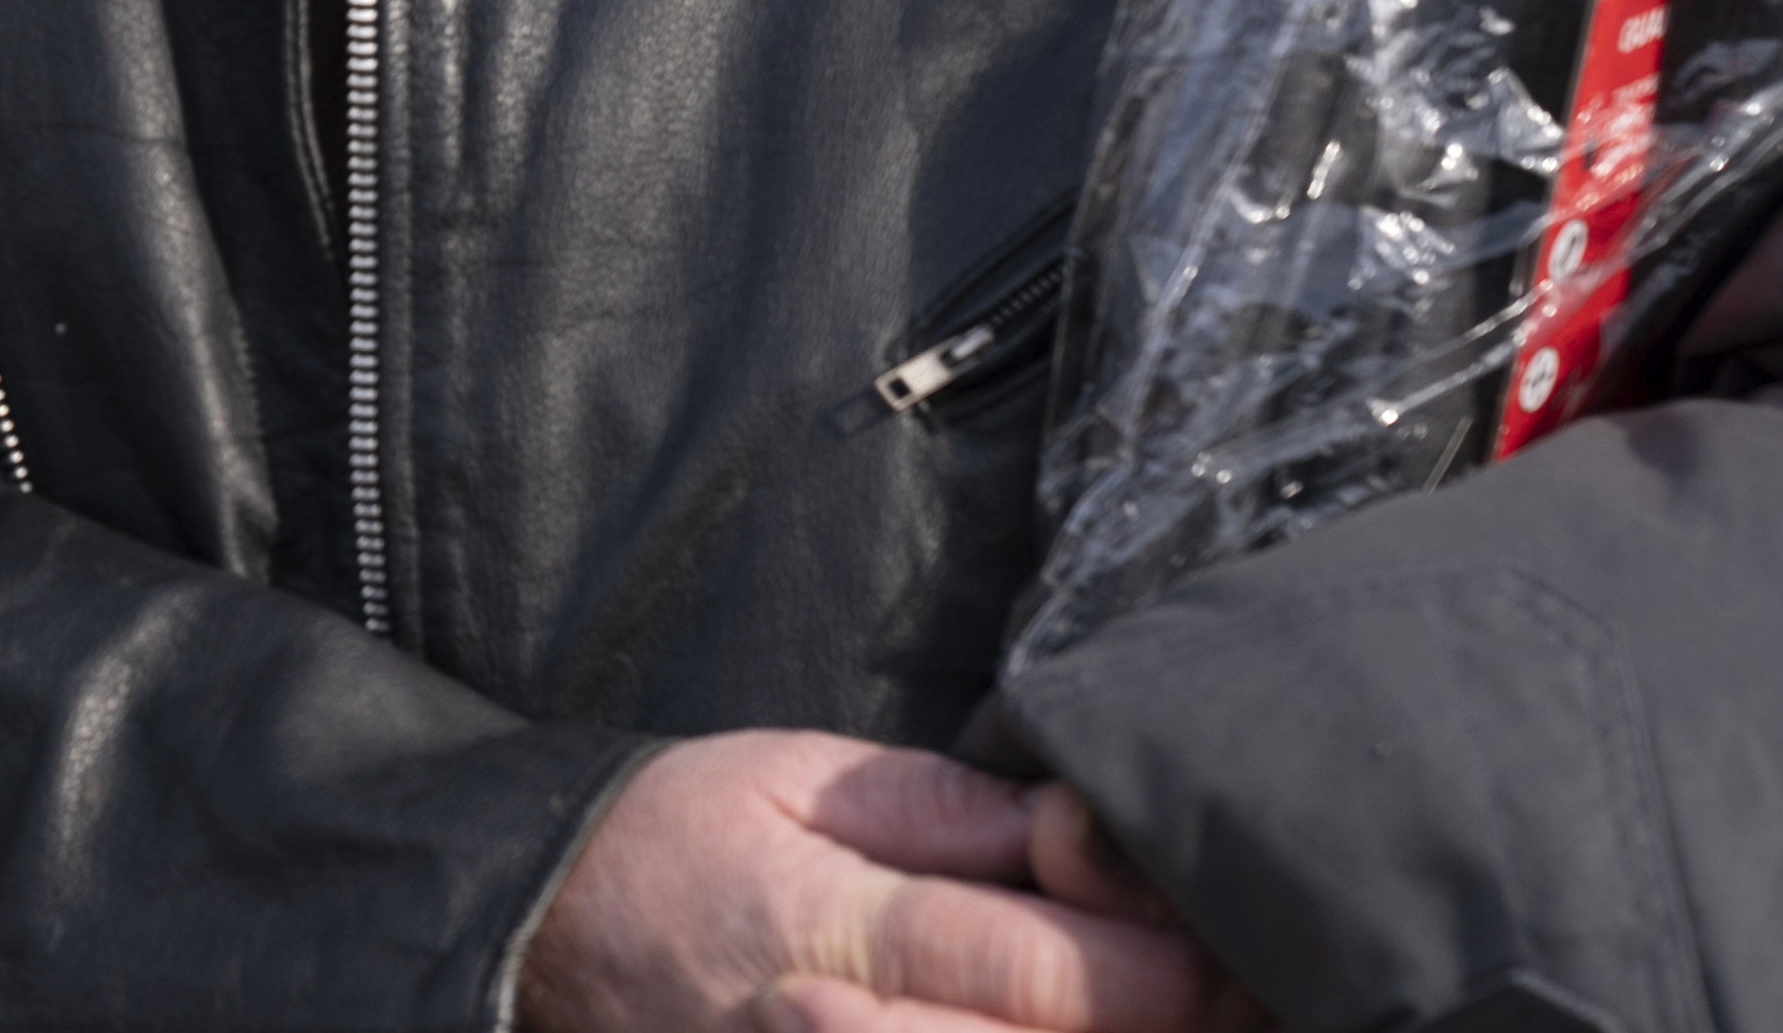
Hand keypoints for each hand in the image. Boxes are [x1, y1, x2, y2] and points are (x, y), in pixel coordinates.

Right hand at [516, 731, 1240, 1032]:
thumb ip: (941, 810)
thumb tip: (1081, 828)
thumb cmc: (668, 839)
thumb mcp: (788, 776)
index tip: (1237, 940)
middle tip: (1251, 996)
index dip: (1157, 969)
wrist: (531, 941)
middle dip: (1160, 1028)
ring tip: (1171, 1013)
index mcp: (834, 929)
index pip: (1034, 972)